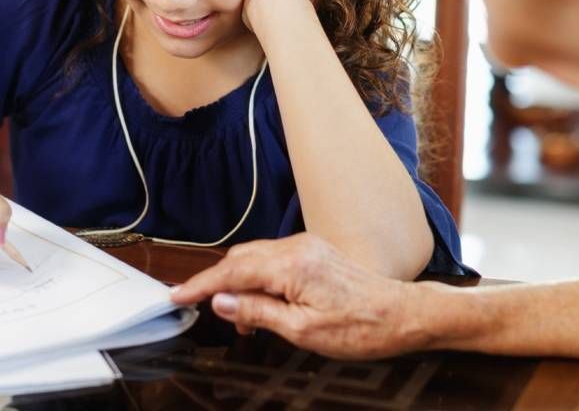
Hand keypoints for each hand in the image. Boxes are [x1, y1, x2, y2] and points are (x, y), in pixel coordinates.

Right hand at [170, 233, 423, 359]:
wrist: (400, 315)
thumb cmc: (359, 328)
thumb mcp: (302, 330)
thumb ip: (257, 312)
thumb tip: (222, 302)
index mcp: (290, 266)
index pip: (232, 272)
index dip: (201, 284)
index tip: (178, 294)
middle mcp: (296, 248)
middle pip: (240, 259)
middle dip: (218, 283)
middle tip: (204, 311)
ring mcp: (306, 246)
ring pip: (256, 258)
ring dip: (240, 283)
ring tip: (241, 318)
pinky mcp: (314, 251)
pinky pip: (274, 259)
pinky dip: (259, 278)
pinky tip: (263, 303)